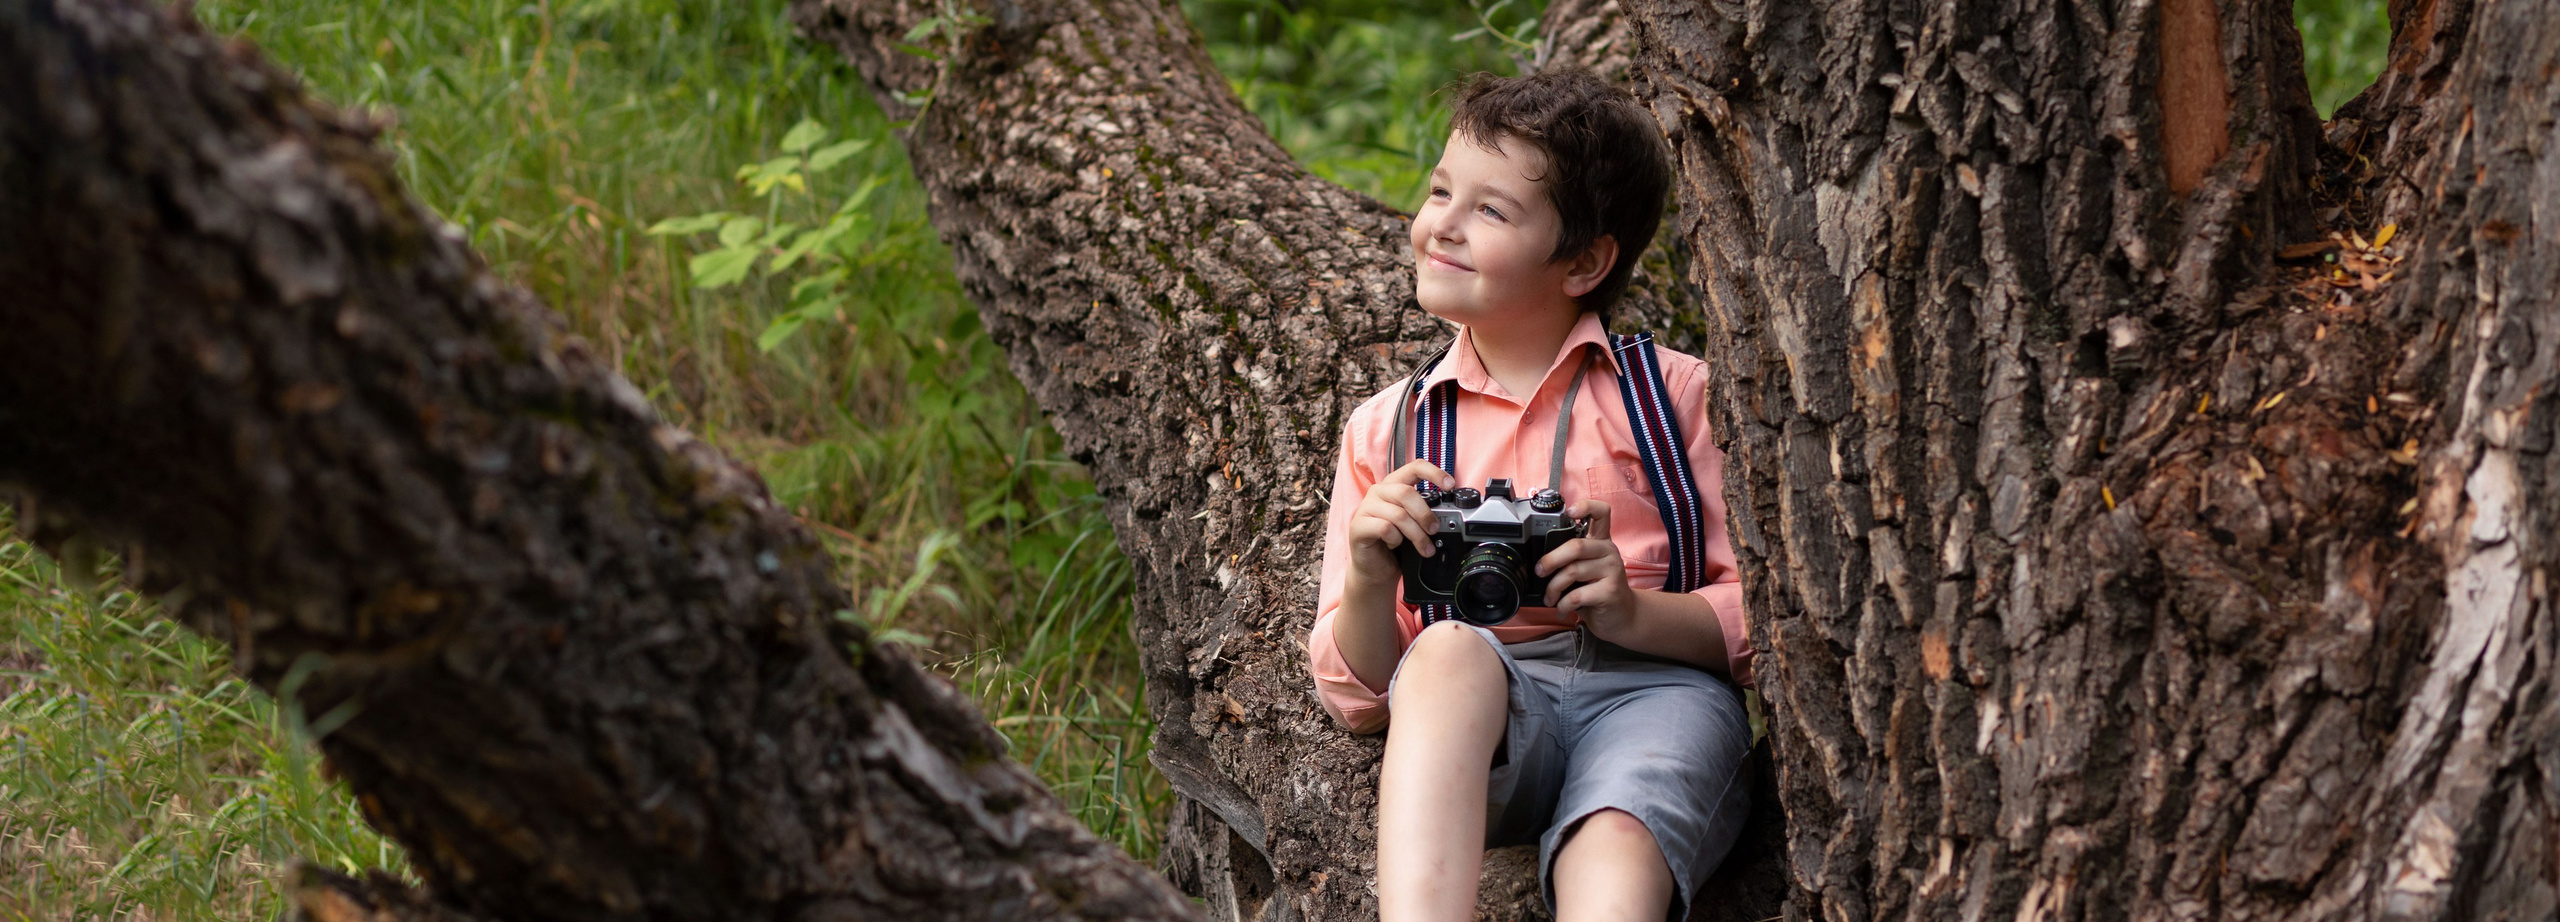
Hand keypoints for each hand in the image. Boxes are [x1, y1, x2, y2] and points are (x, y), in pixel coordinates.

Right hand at [1345, 460, 1455, 582]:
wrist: (1374, 569)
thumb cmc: (1395, 544)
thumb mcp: (1413, 523)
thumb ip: (1424, 513)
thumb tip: (1447, 515)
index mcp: (1394, 485)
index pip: (1414, 467)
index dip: (1434, 473)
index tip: (1449, 485)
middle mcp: (1378, 491)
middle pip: (1406, 493)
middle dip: (1425, 514)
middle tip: (1434, 530)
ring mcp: (1366, 507)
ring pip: (1398, 514)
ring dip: (1416, 534)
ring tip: (1424, 548)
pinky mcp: (1358, 525)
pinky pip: (1385, 528)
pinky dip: (1395, 539)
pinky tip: (1394, 544)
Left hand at [1536, 500, 1636, 634]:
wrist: (1622, 617)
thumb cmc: (1597, 590)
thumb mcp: (1586, 569)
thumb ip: (1571, 559)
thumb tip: (1539, 561)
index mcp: (1601, 541)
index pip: (1601, 512)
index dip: (1585, 506)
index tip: (1569, 512)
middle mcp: (1609, 551)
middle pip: (1575, 546)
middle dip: (1550, 560)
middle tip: (1539, 572)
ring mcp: (1613, 570)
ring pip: (1572, 571)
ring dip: (1553, 588)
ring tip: (1550, 598)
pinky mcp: (1611, 591)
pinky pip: (1576, 594)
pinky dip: (1563, 604)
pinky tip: (1562, 609)